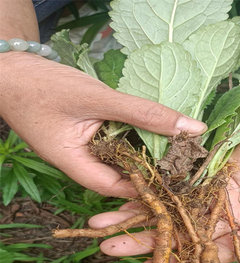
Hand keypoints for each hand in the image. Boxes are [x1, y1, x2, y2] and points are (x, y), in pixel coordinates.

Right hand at [0, 53, 205, 196]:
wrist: (11, 70)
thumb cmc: (43, 86)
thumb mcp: (98, 98)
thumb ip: (144, 113)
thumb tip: (193, 128)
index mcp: (77, 167)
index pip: (120, 188)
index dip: (151, 187)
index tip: (182, 181)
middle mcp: (85, 164)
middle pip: (125, 176)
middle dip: (155, 173)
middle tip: (190, 168)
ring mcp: (88, 151)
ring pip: (125, 159)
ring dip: (150, 154)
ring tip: (183, 153)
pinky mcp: (93, 136)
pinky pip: (120, 142)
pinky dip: (139, 137)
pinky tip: (162, 134)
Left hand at [89, 111, 239, 262]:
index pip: (213, 256)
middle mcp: (239, 216)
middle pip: (185, 234)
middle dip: (148, 241)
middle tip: (108, 247)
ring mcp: (229, 188)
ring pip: (179, 204)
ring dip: (145, 211)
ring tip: (104, 218)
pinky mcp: (225, 163)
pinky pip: (188, 173)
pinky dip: (162, 180)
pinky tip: (133, 185)